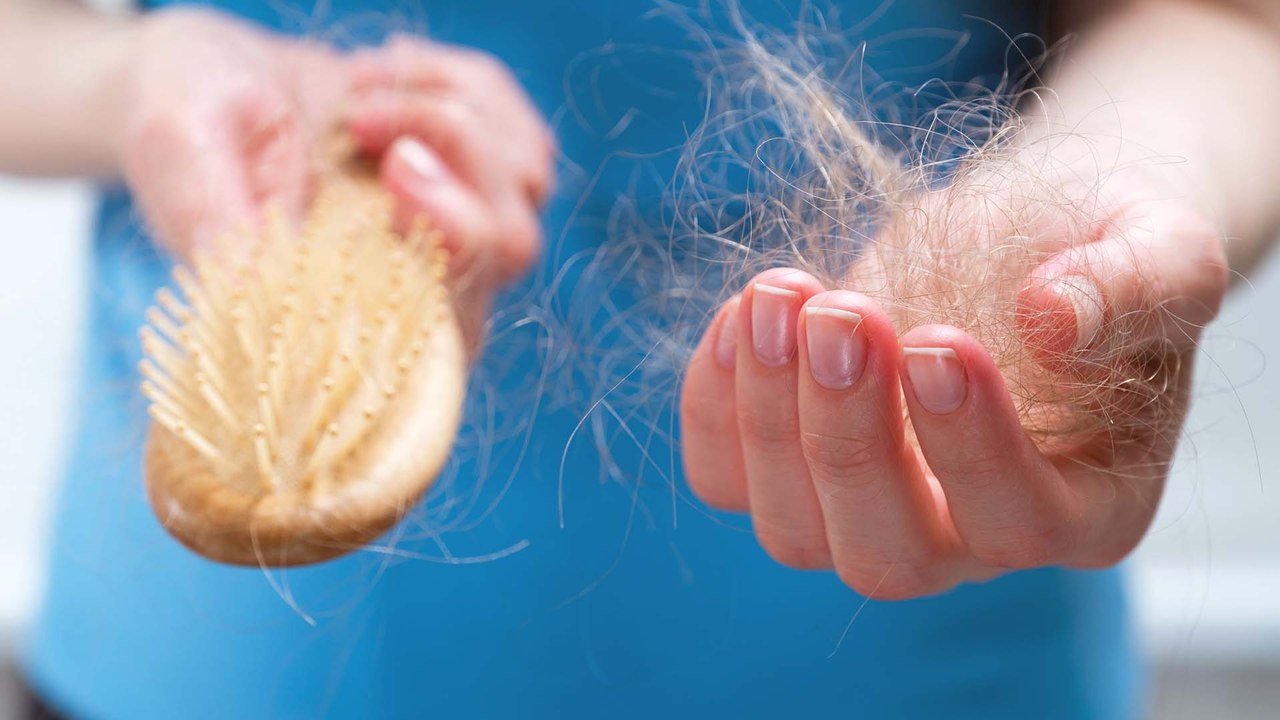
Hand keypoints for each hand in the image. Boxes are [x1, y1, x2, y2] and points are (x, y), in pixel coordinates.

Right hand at [115, 15, 552, 343]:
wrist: (215, 81)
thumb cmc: (188, 122)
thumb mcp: (174, 149)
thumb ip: (206, 215)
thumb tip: (252, 283)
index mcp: (350, 317)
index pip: (444, 329)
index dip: (447, 257)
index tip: (395, 174)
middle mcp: (424, 287)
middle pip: (508, 247)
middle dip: (453, 161)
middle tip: (363, 117)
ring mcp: (465, 229)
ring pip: (523, 183)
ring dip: (444, 113)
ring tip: (355, 95)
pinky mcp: (486, 173)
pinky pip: (521, 131)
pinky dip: (461, 85)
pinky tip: (387, 78)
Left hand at [679, 166, 1227, 598]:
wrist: (1023, 238)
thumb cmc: (1098, 252)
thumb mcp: (1160, 246)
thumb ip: (1136, 285)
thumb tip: (1050, 320)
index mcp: (1083, 506)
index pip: (1020, 522)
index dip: (971, 447)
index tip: (936, 340)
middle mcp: (967, 540)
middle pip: (889, 555)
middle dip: (849, 439)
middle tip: (843, 314)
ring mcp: (868, 514)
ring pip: (792, 530)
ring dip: (768, 414)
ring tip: (781, 294)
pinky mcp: (791, 472)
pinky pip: (725, 478)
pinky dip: (712, 404)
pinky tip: (741, 312)